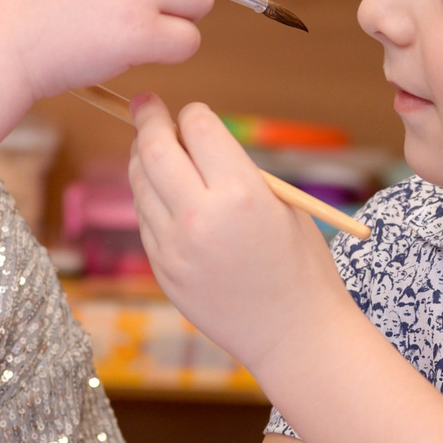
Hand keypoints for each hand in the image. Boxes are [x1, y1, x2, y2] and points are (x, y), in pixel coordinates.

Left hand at [129, 96, 353, 379]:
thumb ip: (237, 171)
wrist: (294, 336)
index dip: (194, 114)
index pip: (198, 127)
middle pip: (154, 149)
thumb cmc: (301, 266)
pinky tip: (167, 198)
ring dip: (145, 161)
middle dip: (149, 121)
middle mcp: (200, 216)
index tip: (191, 114)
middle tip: (147, 107)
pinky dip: (151, 200)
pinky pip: (146, 220)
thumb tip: (194, 141)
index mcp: (241, 192)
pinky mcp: (163, 271)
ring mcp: (175, 247)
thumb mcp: (284, 204)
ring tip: (156, 151)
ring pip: (141, 184)